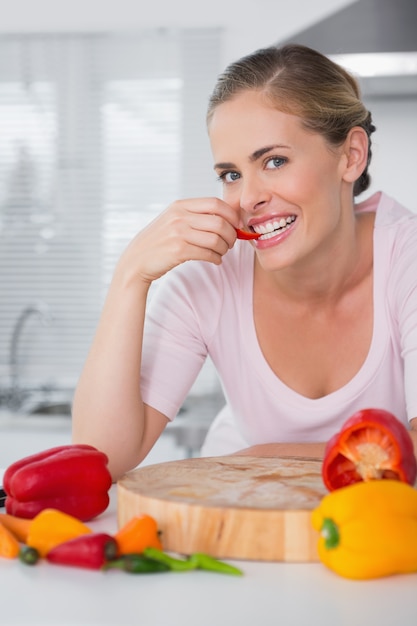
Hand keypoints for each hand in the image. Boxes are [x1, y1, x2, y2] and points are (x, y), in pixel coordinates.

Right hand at [117, 197, 238, 283]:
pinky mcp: (178, 251)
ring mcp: (178, 233)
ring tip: (221, 253)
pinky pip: (208, 254)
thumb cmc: (159, 241)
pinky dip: (216, 258)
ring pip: (216, 240)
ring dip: (224, 249)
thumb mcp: (173, 219)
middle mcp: (179, 216)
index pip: (216, 203)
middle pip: (219, 222)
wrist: (137, 260)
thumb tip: (226, 219)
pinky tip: (215, 260)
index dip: (231, 215)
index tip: (236, 225)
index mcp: (180, 205)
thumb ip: (195, 215)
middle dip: (231, 234)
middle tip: (231, 243)